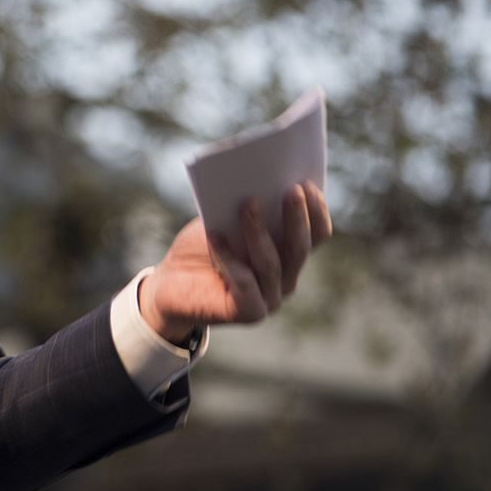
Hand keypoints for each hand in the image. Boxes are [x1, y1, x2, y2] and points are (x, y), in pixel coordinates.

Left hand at [140, 180, 332, 343]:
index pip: (317, 234)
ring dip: (259, 231)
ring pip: (271, 263)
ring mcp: (270, 299)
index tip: (307, 183)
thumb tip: (257, 177)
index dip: (316, 210)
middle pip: (300, 248)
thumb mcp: (227, 219)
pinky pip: (244, 282)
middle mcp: (286, 279)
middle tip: (290, 190)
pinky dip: (228, 257)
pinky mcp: (249, 312)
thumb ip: (248, 206)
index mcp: (289, 254)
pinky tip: (215, 237)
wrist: (172, 282)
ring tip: (248, 203)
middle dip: (297, 218)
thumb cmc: (205, 246)